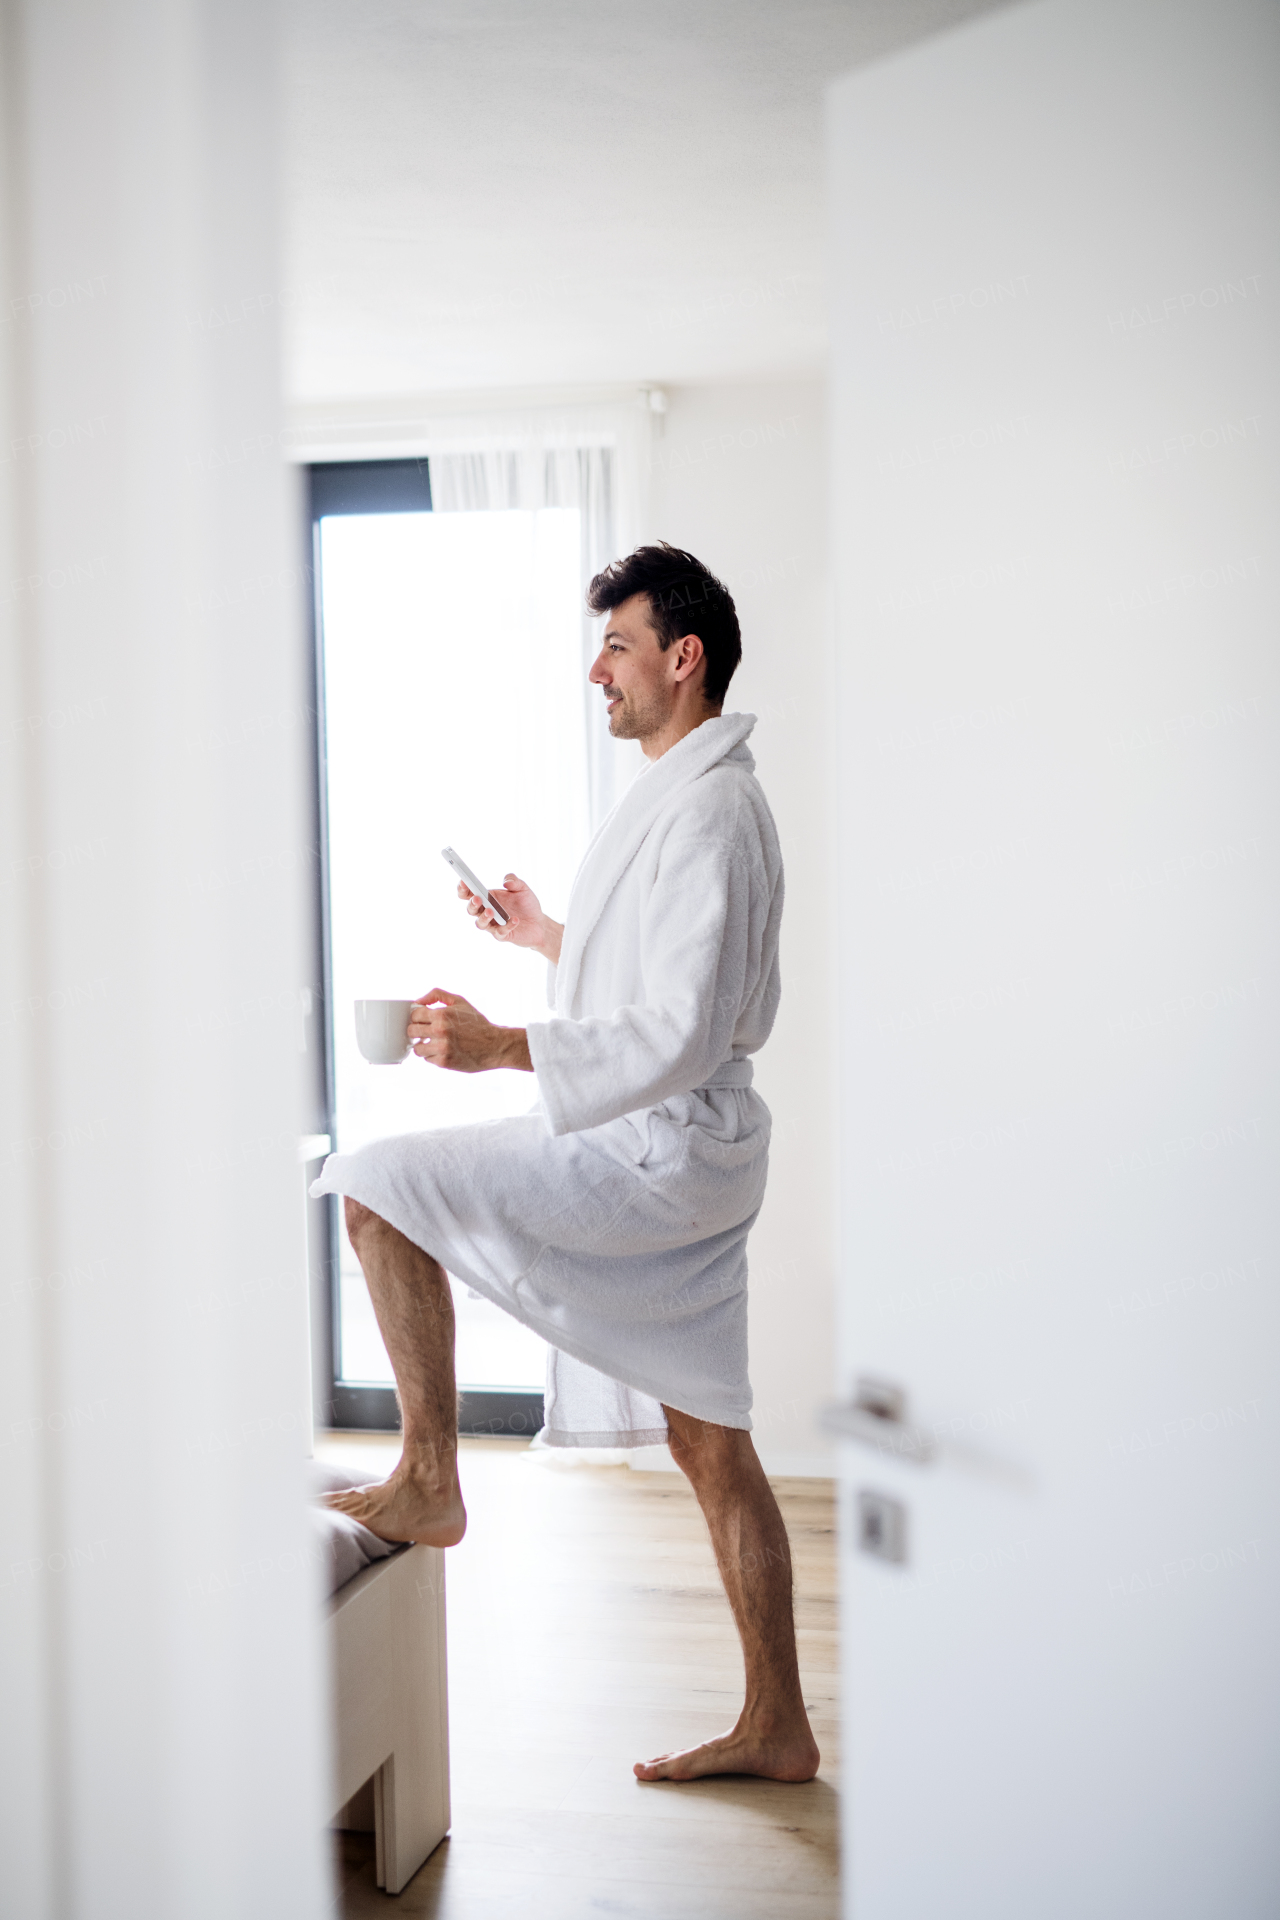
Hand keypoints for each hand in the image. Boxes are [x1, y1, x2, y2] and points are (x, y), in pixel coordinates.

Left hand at [408, 988, 531, 1073]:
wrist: (494, 1045)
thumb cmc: (477, 1023)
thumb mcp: (460, 1002)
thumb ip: (437, 995)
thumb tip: (417, 1001)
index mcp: (442, 1014)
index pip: (414, 1015)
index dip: (418, 1017)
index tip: (424, 1020)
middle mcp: (440, 1031)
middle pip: (411, 1031)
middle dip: (418, 1031)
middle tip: (428, 1032)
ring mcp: (441, 1048)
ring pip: (417, 1048)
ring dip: (424, 1045)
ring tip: (436, 1042)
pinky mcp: (444, 1062)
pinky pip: (427, 1059)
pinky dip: (434, 1055)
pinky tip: (445, 1051)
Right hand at [457, 873, 562, 964]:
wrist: (539, 923)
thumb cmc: (527, 904)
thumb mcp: (523, 889)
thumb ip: (515, 881)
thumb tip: (506, 882)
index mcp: (488, 898)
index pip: (469, 894)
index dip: (463, 888)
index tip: (463, 881)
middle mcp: (487, 911)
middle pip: (471, 909)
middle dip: (472, 904)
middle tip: (478, 898)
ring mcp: (493, 924)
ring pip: (480, 924)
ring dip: (483, 917)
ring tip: (491, 911)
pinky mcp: (503, 935)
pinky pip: (500, 932)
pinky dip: (506, 926)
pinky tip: (515, 920)